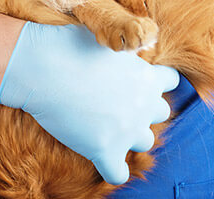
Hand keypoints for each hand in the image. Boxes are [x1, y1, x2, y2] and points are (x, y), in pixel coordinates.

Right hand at [0, 22, 178, 184]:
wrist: (42, 66)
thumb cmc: (68, 45)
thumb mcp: (105, 39)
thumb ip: (124, 53)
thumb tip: (124, 52)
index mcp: (148, 76)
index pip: (171, 81)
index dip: (152, 81)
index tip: (132, 80)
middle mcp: (144, 105)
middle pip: (160, 113)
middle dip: (141, 108)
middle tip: (114, 100)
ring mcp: (126, 130)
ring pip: (144, 141)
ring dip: (129, 135)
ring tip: (105, 126)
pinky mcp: (104, 149)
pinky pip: (118, 174)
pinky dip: (111, 169)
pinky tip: (98, 157)